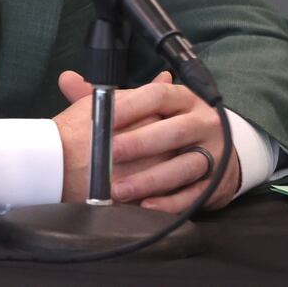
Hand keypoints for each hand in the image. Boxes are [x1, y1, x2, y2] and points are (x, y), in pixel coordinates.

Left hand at [52, 70, 240, 212]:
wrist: (221, 152)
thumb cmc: (171, 126)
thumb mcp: (149, 108)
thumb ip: (109, 99)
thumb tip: (66, 79)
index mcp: (184, 99)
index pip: (159, 95)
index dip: (132, 106)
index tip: (105, 116)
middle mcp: (204, 122)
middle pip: (175, 131)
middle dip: (141, 143)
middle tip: (110, 153)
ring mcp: (215, 153)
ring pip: (184, 166)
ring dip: (151, 179)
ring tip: (120, 190)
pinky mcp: (216, 183)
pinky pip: (193, 194)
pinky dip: (169, 203)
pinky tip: (146, 208)